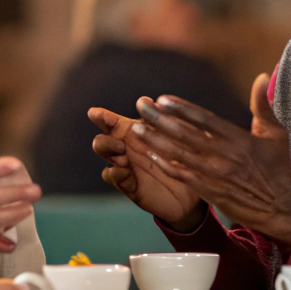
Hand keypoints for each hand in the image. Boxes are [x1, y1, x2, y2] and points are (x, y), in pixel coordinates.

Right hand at [90, 107, 204, 230]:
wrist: (194, 188)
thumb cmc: (185, 155)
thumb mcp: (178, 136)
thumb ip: (165, 120)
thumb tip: (150, 101)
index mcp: (135, 132)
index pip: (113, 122)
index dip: (102, 117)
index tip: (95, 113)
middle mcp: (126, 148)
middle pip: (102, 140)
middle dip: (105, 140)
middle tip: (120, 145)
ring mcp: (125, 166)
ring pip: (104, 156)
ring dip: (109, 154)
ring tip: (123, 158)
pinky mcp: (128, 185)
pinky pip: (112, 177)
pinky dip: (115, 174)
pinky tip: (124, 172)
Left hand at [131, 74, 290, 244]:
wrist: (283, 209)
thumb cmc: (281, 169)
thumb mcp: (276, 134)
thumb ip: (263, 105)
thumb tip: (260, 76)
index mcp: (239, 139)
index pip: (205, 119)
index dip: (181, 109)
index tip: (162, 99)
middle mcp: (224, 156)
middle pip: (185, 134)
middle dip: (159, 119)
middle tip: (140, 106)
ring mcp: (216, 176)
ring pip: (179, 155)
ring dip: (155, 141)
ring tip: (137, 129)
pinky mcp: (211, 193)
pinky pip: (183, 177)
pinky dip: (166, 166)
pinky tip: (150, 157)